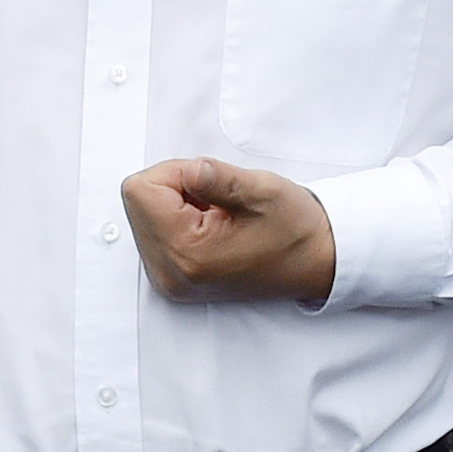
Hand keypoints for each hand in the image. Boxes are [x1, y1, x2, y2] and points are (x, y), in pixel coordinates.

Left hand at [120, 158, 338, 302]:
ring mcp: (169, 281)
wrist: (315, 263)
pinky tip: (211, 228)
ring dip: (176, 205)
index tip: (211, 186)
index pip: (140, 190)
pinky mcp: (173, 279)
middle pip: (137, 203)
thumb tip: (190, 170)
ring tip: (218, 216)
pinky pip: (154, 233)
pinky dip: (177, 221)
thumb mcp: (263, 192)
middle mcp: (170, 274)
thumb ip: (220, 178)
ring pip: (143, 216)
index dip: (176, 174)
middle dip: (174, 189)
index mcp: (187, 253)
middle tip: (217, 201)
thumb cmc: (295, 231)